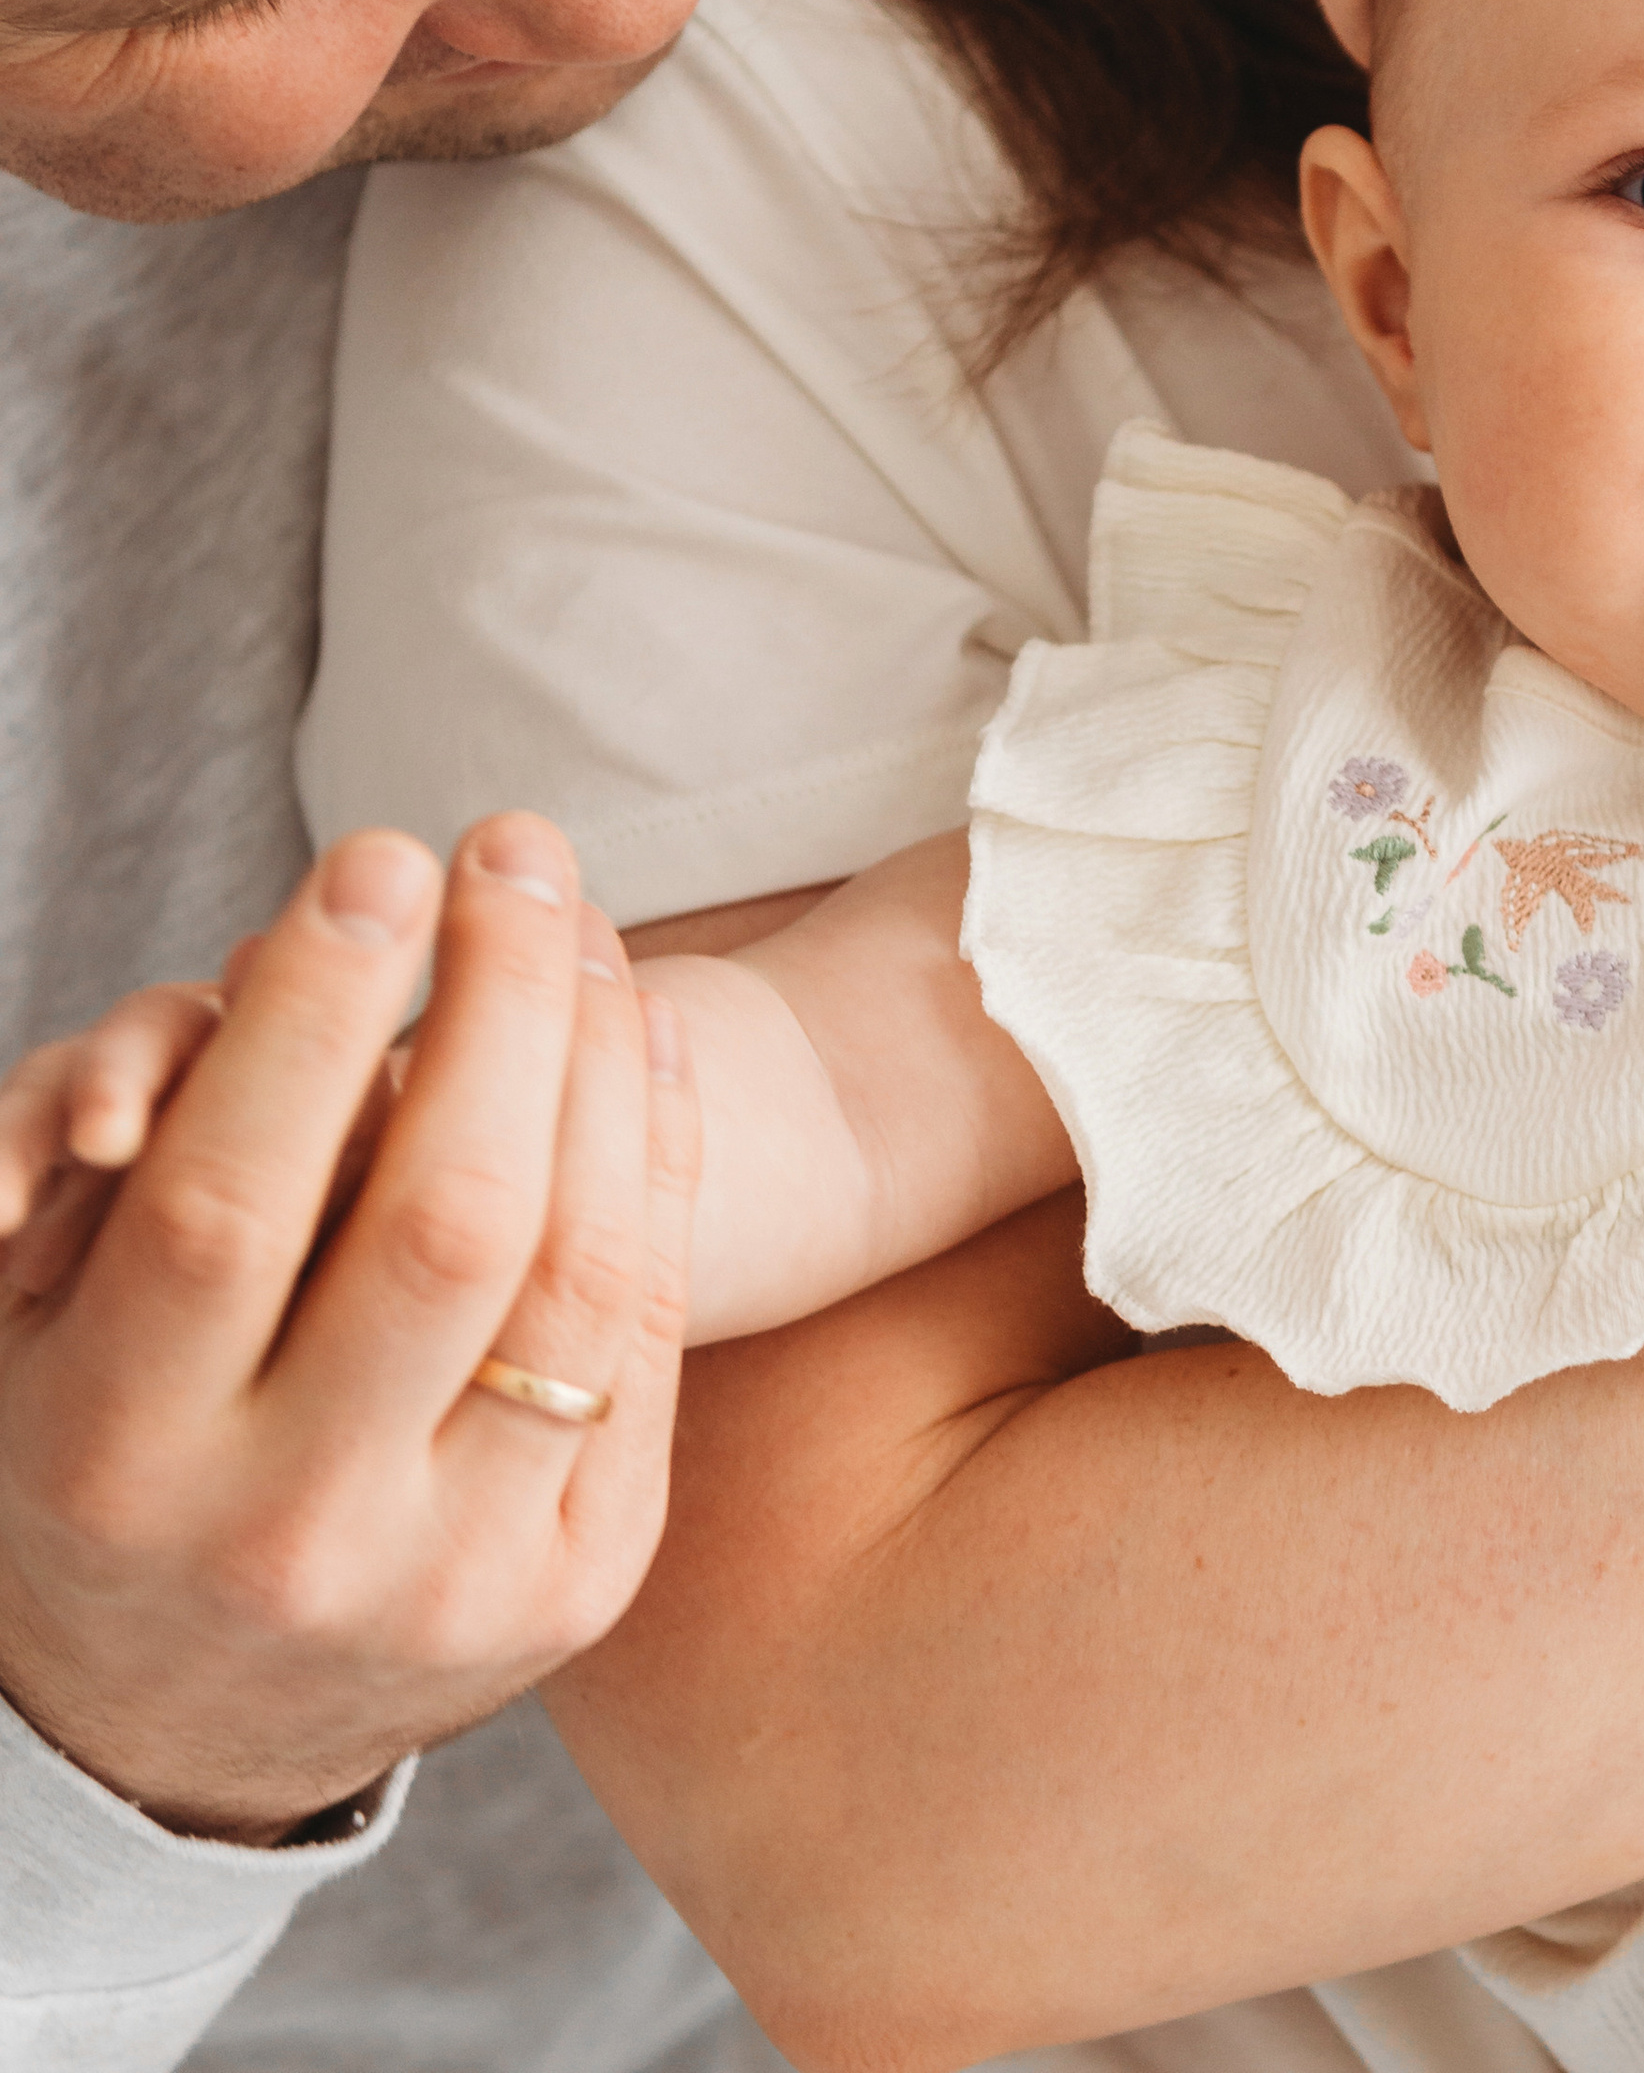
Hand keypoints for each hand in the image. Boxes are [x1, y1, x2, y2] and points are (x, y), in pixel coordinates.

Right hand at [0, 813, 697, 1840]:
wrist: (180, 1725)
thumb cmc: (99, 1440)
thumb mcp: (38, 1315)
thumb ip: (128, 1148)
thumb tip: (263, 968)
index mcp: (115, 1454)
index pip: (231, 1199)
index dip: (319, 1009)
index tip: (381, 852)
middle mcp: (285, 1534)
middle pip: (444, 1223)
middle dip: (498, 999)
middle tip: (514, 844)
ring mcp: (451, 1579)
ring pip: (576, 1275)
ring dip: (599, 1056)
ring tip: (583, 920)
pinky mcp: (582, 1589)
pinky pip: (646, 1336)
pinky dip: (657, 1159)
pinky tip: (644, 1032)